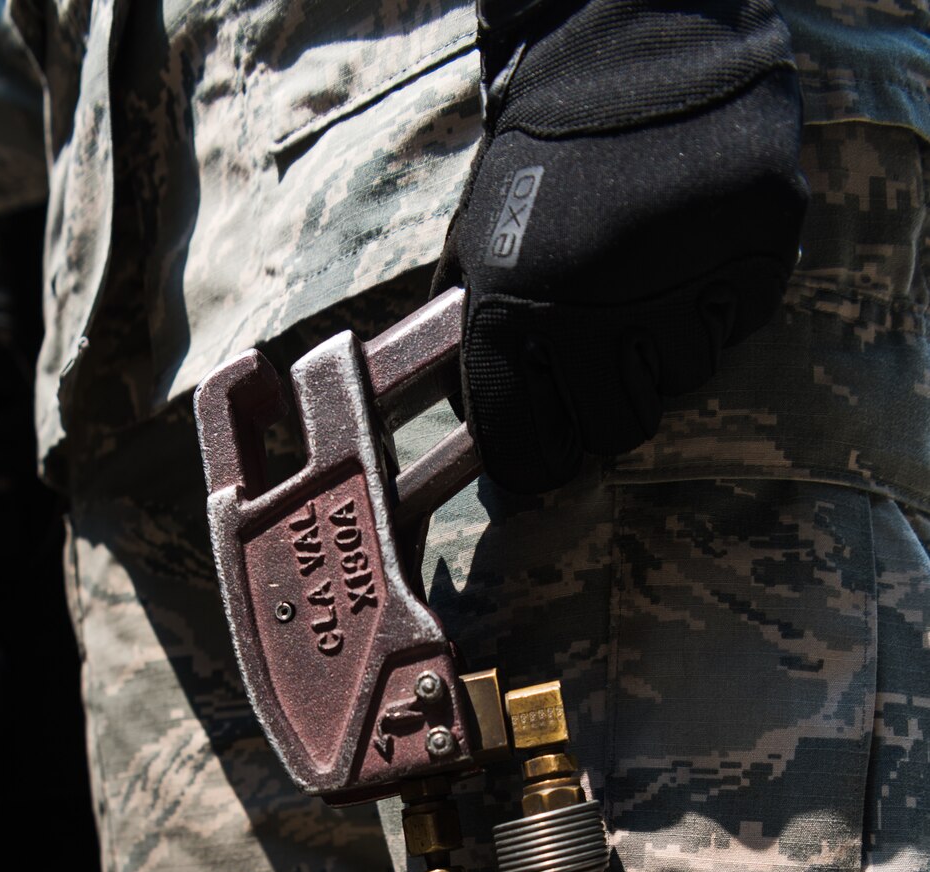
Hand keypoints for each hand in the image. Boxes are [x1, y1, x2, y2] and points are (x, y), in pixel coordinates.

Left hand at [438, 0, 807, 493]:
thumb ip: (474, 332)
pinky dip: (720, 305)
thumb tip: (477, 433)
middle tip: (612, 374)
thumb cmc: (548, 158)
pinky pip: (738, 326)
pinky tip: (696, 256)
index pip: (523, 444)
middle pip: (615, 432)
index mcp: (515, 307)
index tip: (547, 464)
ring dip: (668, 351)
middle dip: (610, 415)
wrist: (638, 50)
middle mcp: (594, 308)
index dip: (535, 466)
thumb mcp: (480, 239)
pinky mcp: (752, 255)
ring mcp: (678, 282)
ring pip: (682, 382)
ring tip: (653, 288)